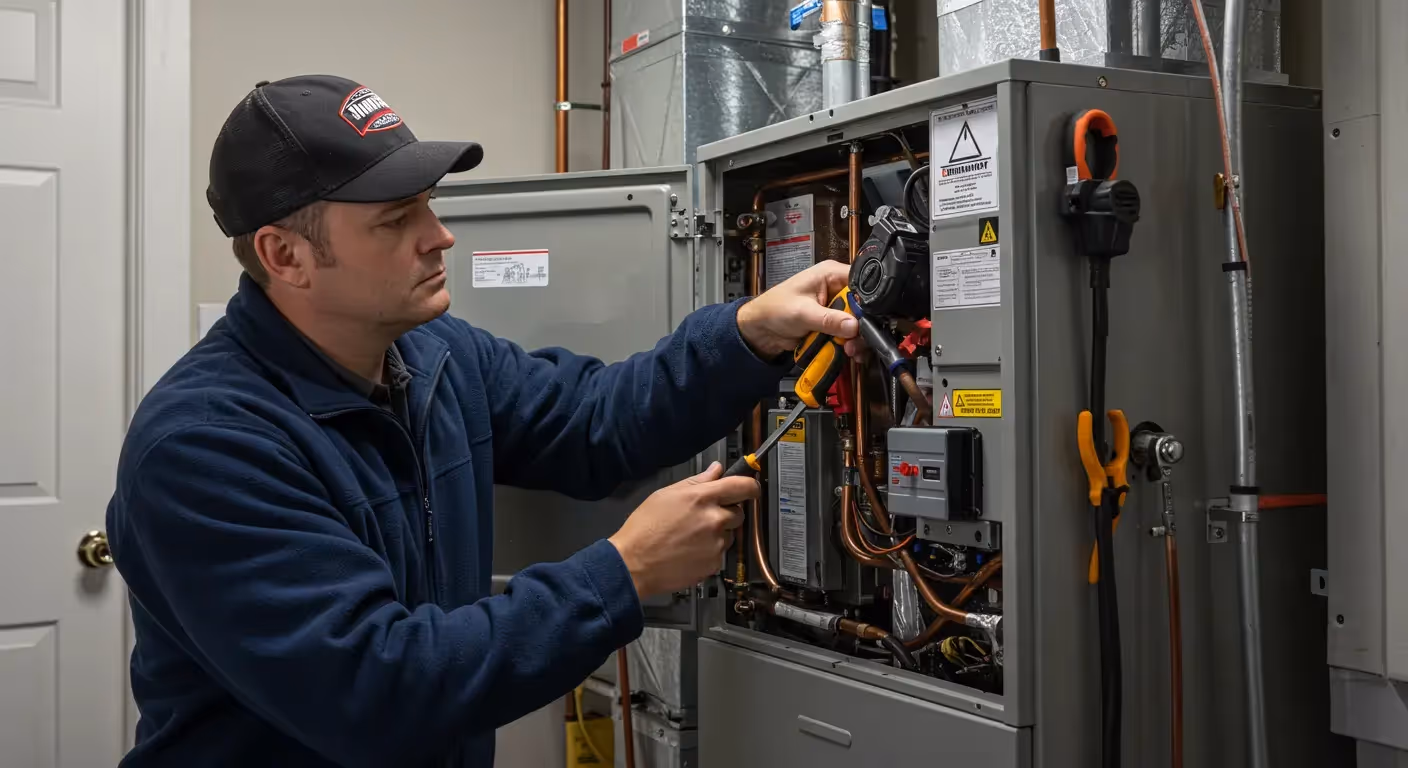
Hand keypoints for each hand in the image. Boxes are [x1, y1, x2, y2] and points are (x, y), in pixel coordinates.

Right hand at [608, 463, 758, 598]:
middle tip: (704, 517)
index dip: (750, 486)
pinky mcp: (714, 564)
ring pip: (729, 534)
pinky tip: (689, 550)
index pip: (743, 486)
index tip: (750, 488)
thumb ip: (696, 481)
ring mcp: (716, 544)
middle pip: (738, 512)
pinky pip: (720, 553)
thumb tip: (715, 470)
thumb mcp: (665, 494)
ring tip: (691, 536)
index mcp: (702, 498)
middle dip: (726, 512)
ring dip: (717, 534)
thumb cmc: (644, 529)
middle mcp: (714, 520)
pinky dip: (709, 551)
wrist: (633, 563)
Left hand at [736, 261, 859, 358]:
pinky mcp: (832, 323)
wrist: (760, 329)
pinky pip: (848, 333)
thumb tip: (853, 325)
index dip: (867, 301)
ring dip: (856, 339)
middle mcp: (836, 288)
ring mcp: (835, 307)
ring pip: (857, 322)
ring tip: (850, 350)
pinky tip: (847, 352)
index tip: (867, 320)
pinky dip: (849, 344)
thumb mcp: (803, 313)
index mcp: (830, 274)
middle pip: (863, 306)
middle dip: (861, 326)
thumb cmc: (774, 309)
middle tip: (855, 341)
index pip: (861, 283)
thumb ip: (829, 320)